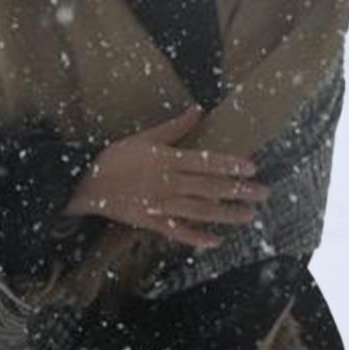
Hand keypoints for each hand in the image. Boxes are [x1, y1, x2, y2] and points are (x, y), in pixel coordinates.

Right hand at [64, 106, 267, 248]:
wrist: (85, 182)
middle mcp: (167, 183)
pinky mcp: (149, 221)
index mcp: (166, 160)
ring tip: (248, 216)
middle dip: (238, 191)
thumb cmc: (114, 157)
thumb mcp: (143, 137)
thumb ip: (174, 127)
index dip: (229, 166)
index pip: (205, 162)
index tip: (251, 169)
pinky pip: (175, 231)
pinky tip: (214, 241)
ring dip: (225, 214)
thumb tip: (198, 109)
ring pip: (198, 210)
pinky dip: (194, 237)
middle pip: (208, 187)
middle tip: (263, 194)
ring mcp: (159, 204)